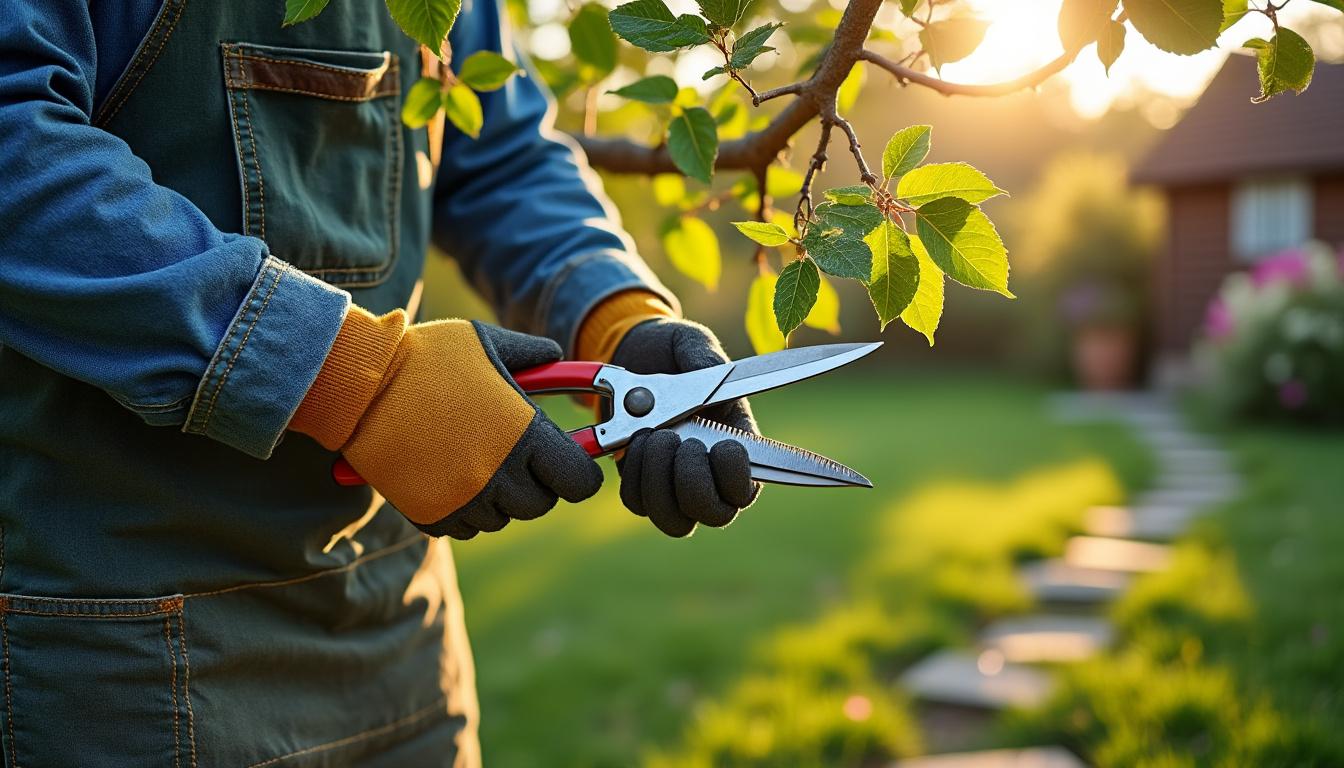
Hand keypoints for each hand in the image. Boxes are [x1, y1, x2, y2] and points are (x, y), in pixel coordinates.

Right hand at [292, 309, 602, 538]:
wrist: (359, 385)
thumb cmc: (426, 356)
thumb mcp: (485, 341)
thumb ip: (530, 353)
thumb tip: (557, 354)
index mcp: (524, 434)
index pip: (579, 481)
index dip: (578, 473)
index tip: (569, 461)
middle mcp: (500, 474)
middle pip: (541, 504)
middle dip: (536, 483)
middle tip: (516, 456)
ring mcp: (465, 499)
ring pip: (502, 518)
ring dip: (497, 496)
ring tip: (474, 458)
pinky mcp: (432, 515)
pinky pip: (465, 527)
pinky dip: (463, 509)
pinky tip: (448, 475)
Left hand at [609, 318, 761, 536]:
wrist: (628, 353)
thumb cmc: (670, 350)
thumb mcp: (689, 342)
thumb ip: (704, 360)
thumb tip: (717, 397)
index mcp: (735, 442)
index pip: (748, 487)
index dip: (740, 481)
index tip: (724, 447)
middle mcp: (709, 473)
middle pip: (715, 514)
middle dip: (692, 480)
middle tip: (674, 438)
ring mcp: (674, 485)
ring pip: (674, 520)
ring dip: (657, 480)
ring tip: (649, 437)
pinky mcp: (641, 486)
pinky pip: (637, 503)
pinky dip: (633, 475)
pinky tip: (631, 442)